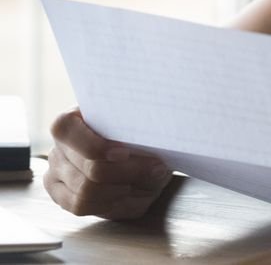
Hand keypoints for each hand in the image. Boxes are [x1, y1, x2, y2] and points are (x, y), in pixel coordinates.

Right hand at [44, 108, 171, 219]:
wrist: (120, 136)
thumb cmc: (125, 124)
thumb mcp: (129, 117)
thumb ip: (133, 127)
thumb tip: (153, 150)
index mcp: (66, 123)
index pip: (71, 135)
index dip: (98, 147)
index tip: (125, 153)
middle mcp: (56, 152)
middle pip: (89, 172)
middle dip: (129, 173)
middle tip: (158, 169)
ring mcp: (56, 178)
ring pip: (86, 195)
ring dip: (124, 191)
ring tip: (150, 182)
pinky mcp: (63, 199)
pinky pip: (86, 209)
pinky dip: (115, 204)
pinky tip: (134, 194)